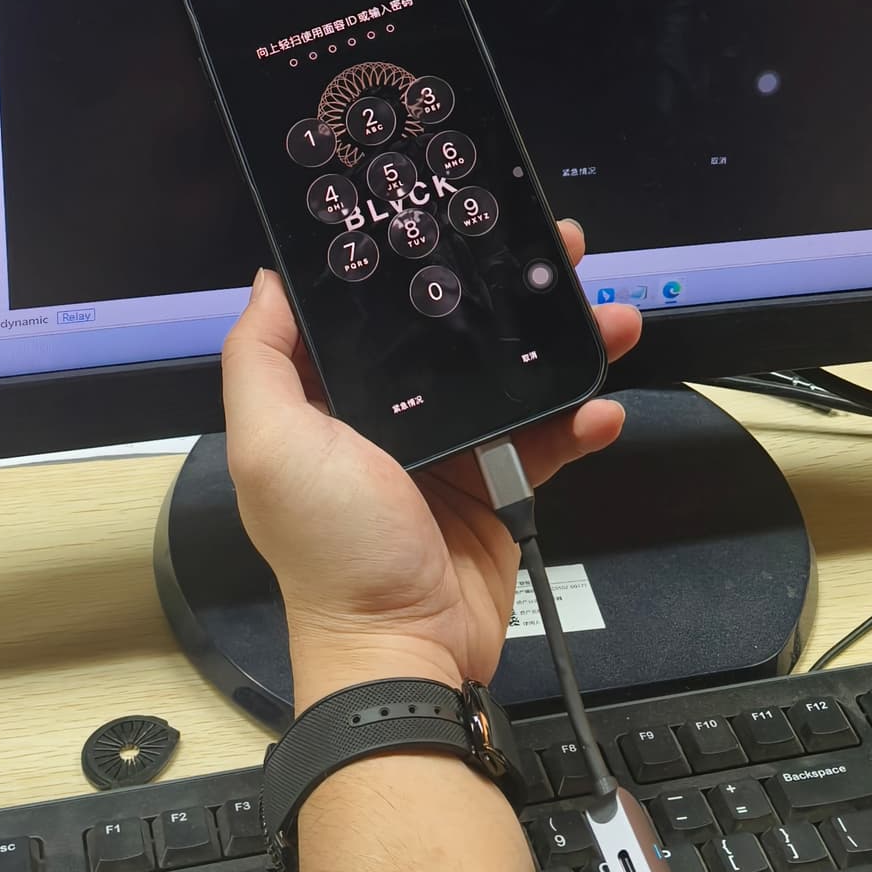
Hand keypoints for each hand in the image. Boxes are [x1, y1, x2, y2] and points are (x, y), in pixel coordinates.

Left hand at [221, 220, 638, 705]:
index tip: (456, 220)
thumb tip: (268, 280)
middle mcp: (395, 415)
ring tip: (611, 320)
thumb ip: (260, 360)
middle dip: (510, 290)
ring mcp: (455, 449)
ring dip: (568, 344)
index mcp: (336, 398)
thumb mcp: (270, 445)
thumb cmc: (331, 552)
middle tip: (557, 251)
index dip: (414, 263)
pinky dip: (582, 419)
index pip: (377, 312)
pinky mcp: (502, 485)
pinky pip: (550, 438)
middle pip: (460, 332)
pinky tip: (603, 408)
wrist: (403, 652)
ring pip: (518, 374)